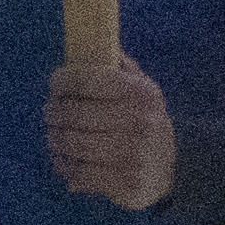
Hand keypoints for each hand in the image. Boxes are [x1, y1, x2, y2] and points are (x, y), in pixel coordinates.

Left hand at [41, 57, 174, 209]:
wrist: (172, 169)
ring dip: (55, 140)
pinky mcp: (123, 183)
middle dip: (55, 113)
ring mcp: (131, 155)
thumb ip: (120, 67)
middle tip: (51, 113)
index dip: (63, 81)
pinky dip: (65, 166)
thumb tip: (93, 41)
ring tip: (54, 136)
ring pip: (72, 144)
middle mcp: (139, 122)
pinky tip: (64, 161)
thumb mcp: (143, 90)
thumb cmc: (146, 123)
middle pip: (74, 114)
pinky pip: (79, 173)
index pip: (87, 81)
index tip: (55, 84)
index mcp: (140, 94)